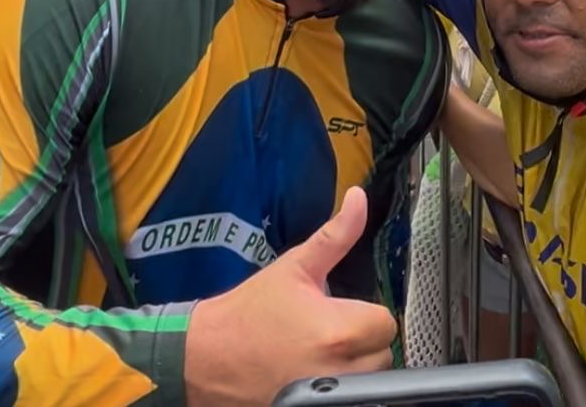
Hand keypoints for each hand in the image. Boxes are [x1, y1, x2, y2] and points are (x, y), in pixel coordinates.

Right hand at [184, 187, 395, 405]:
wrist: (200, 359)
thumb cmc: (247, 312)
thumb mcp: (294, 267)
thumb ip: (336, 235)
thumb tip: (359, 199)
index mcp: (339, 330)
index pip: (386, 323)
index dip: (366, 314)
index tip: (343, 311)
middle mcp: (338, 369)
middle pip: (381, 355)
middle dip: (361, 342)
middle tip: (328, 331)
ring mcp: (325, 397)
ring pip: (366, 381)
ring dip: (352, 367)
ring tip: (319, 353)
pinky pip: (346, 398)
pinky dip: (335, 387)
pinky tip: (311, 372)